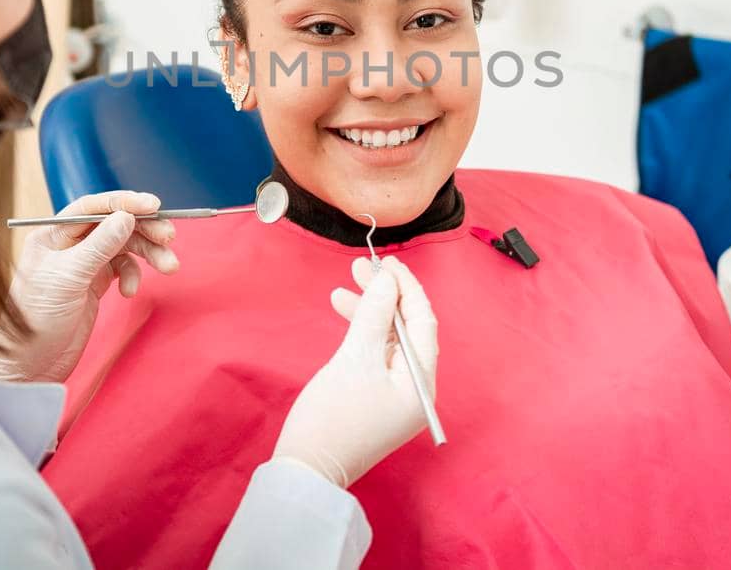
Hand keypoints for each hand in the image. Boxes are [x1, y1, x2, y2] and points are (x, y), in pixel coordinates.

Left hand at [0, 190, 177, 382]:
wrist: (30, 364)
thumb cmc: (35, 321)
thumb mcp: (68, 278)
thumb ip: (99, 246)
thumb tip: (127, 216)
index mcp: (53, 234)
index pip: (93, 207)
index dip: (125, 202)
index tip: (153, 205)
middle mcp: (69, 244)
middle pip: (114, 224)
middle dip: (144, 230)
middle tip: (169, 237)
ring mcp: (83, 264)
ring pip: (124, 246)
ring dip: (148, 254)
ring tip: (169, 266)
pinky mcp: (94, 284)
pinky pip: (122, 268)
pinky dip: (132, 277)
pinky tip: (130, 292)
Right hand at [272, 255, 438, 488]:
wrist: (307, 469)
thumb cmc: (334, 414)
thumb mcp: (355, 357)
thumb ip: (374, 314)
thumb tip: (388, 280)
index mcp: (422, 381)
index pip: (423, 321)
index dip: (406, 287)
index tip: (386, 262)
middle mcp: (417, 389)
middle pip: (407, 329)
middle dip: (385, 296)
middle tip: (361, 268)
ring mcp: (398, 397)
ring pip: (390, 340)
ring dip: (370, 312)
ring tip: (343, 290)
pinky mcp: (377, 400)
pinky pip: (378, 357)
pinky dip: (362, 334)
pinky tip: (344, 316)